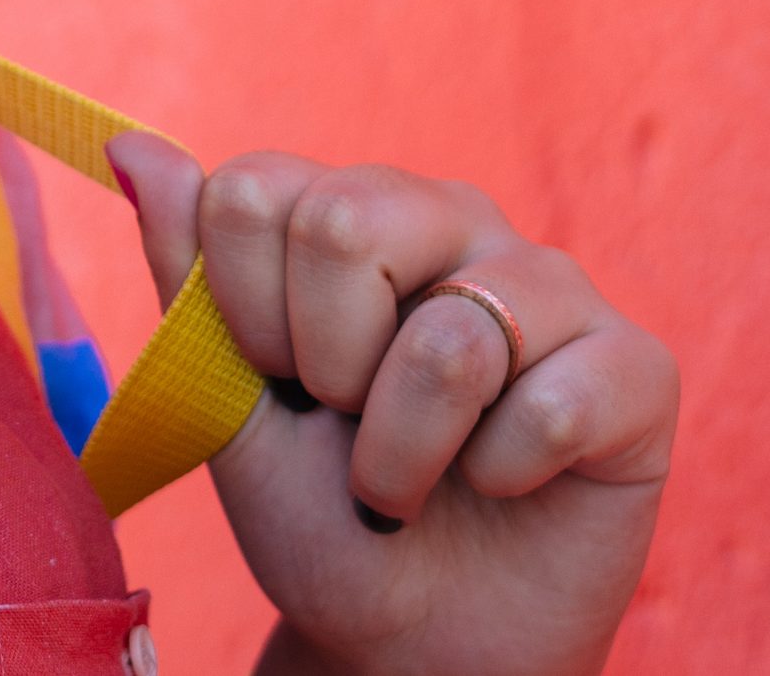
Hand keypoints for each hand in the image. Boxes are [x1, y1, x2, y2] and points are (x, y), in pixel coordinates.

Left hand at [107, 134, 676, 675]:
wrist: (413, 644)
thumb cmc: (320, 513)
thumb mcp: (227, 402)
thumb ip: (185, 270)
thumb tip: (132, 144)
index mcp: (352, 209)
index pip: (257, 190)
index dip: (241, 313)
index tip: (272, 380)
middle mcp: (456, 218)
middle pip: (347, 222)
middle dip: (324, 366)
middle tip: (345, 423)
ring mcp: (552, 283)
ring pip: (450, 336)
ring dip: (401, 454)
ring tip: (412, 480)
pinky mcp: (637, 367)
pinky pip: (550, 405)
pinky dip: (500, 478)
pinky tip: (504, 487)